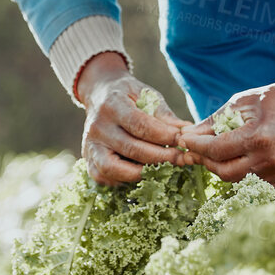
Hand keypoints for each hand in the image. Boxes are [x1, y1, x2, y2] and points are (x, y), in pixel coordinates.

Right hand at [76, 52, 185, 185]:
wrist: (99, 95)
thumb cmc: (128, 96)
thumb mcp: (146, 95)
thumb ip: (164, 113)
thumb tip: (186, 132)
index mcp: (112, 105)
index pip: (140, 125)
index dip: (165, 136)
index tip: (183, 141)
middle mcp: (97, 125)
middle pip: (131, 148)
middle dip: (161, 156)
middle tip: (181, 159)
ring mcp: (90, 144)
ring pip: (114, 168)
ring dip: (142, 172)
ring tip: (162, 168)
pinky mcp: (88, 158)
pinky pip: (103, 177)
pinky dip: (122, 180)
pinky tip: (141, 172)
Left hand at [179, 79, 274, 185]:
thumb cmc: (273, 99)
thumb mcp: (239, 103)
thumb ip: (212, 122)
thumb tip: (187, 135)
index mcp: (259, 137)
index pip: (217, 150)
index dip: (196, 146)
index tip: (184, 140)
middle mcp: (271, 159)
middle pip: (225, 172)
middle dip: (206, 160)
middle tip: (196, 149)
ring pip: (238, 179)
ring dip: (223, 167)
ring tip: (216, 151)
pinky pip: (254, 181)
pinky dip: (242, 171)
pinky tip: (239, 157)